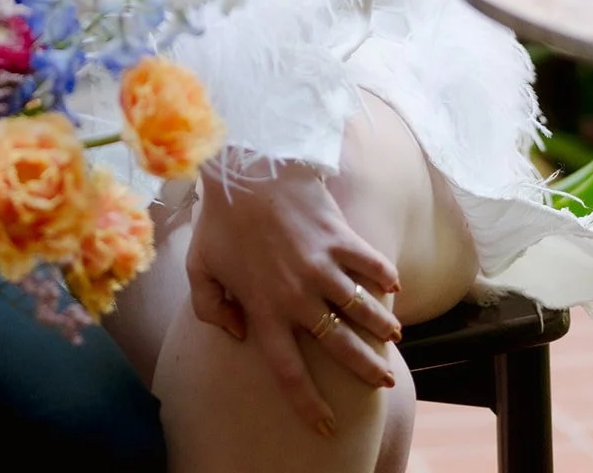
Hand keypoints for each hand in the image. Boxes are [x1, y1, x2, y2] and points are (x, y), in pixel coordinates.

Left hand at [185, 160, 402, 434]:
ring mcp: (321, 266)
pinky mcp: (339, 238)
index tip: (328, 425)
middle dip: (367, 370)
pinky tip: (391, 286)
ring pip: (365, 311)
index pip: (289, 372)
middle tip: (382, 379)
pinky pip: (372, 266)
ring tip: (392, 334)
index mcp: (264, 308)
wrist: (244, 167)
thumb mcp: (199, 266)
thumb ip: (210, 308)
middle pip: (341, 348)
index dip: (309, 404)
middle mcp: (297, 295)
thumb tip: (240, 334)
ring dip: (383, 327)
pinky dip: (385, 278)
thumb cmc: (220, 219)